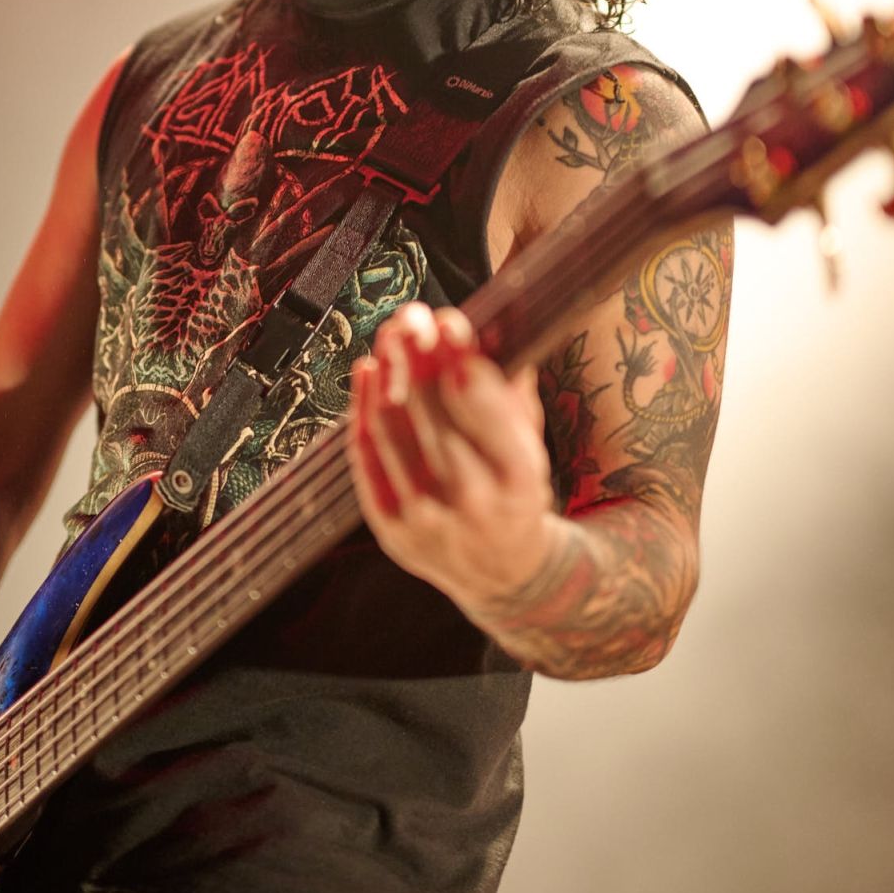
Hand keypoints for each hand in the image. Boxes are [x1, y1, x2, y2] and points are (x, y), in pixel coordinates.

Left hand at [350, 301, 560, 614]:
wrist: (503, 574)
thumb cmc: (516, 491)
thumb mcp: (532, 443)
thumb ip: (511, 387)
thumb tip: (491, 320)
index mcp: (519, 476)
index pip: (480, 404)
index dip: (458, 357)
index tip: (446, 322)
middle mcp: (472, 500)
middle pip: (430, 410)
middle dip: (417, 355)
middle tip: (410, 318)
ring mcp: (426, 518)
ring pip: (391, 428)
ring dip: (387, 372)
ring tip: (389, 337)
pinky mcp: (390, 528)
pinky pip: (366, 457)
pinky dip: (361, 408)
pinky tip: (367, 372)